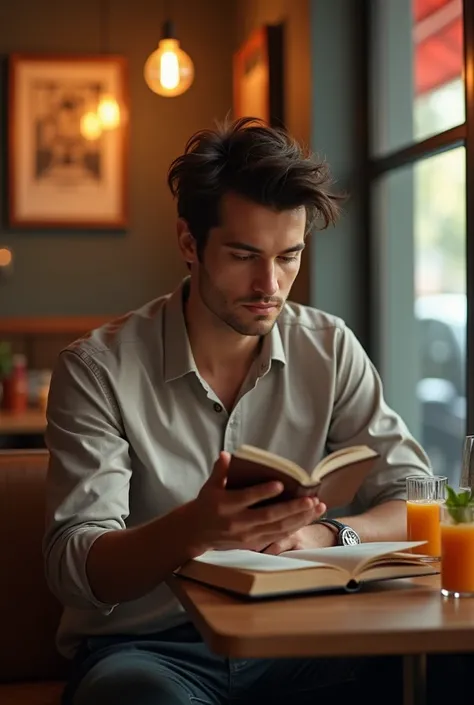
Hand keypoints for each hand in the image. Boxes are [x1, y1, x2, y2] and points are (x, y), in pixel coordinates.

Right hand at [185, 452, 325, 554]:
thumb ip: (220, 471)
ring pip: (278, 529)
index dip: (264, 492)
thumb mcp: (209, 486)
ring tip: (317, 508)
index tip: (280, 484)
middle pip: (269, 517)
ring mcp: (247, 536)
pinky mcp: (253, 543)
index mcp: (226, 505)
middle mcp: (238, 522)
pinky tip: (307, 519)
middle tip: (312, 500)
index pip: (247, 498)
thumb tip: (226, 454)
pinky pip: (277, 537)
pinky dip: (293, 528)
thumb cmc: (207, 504)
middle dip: (293, 509)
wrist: (196, 533)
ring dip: (300, 519)